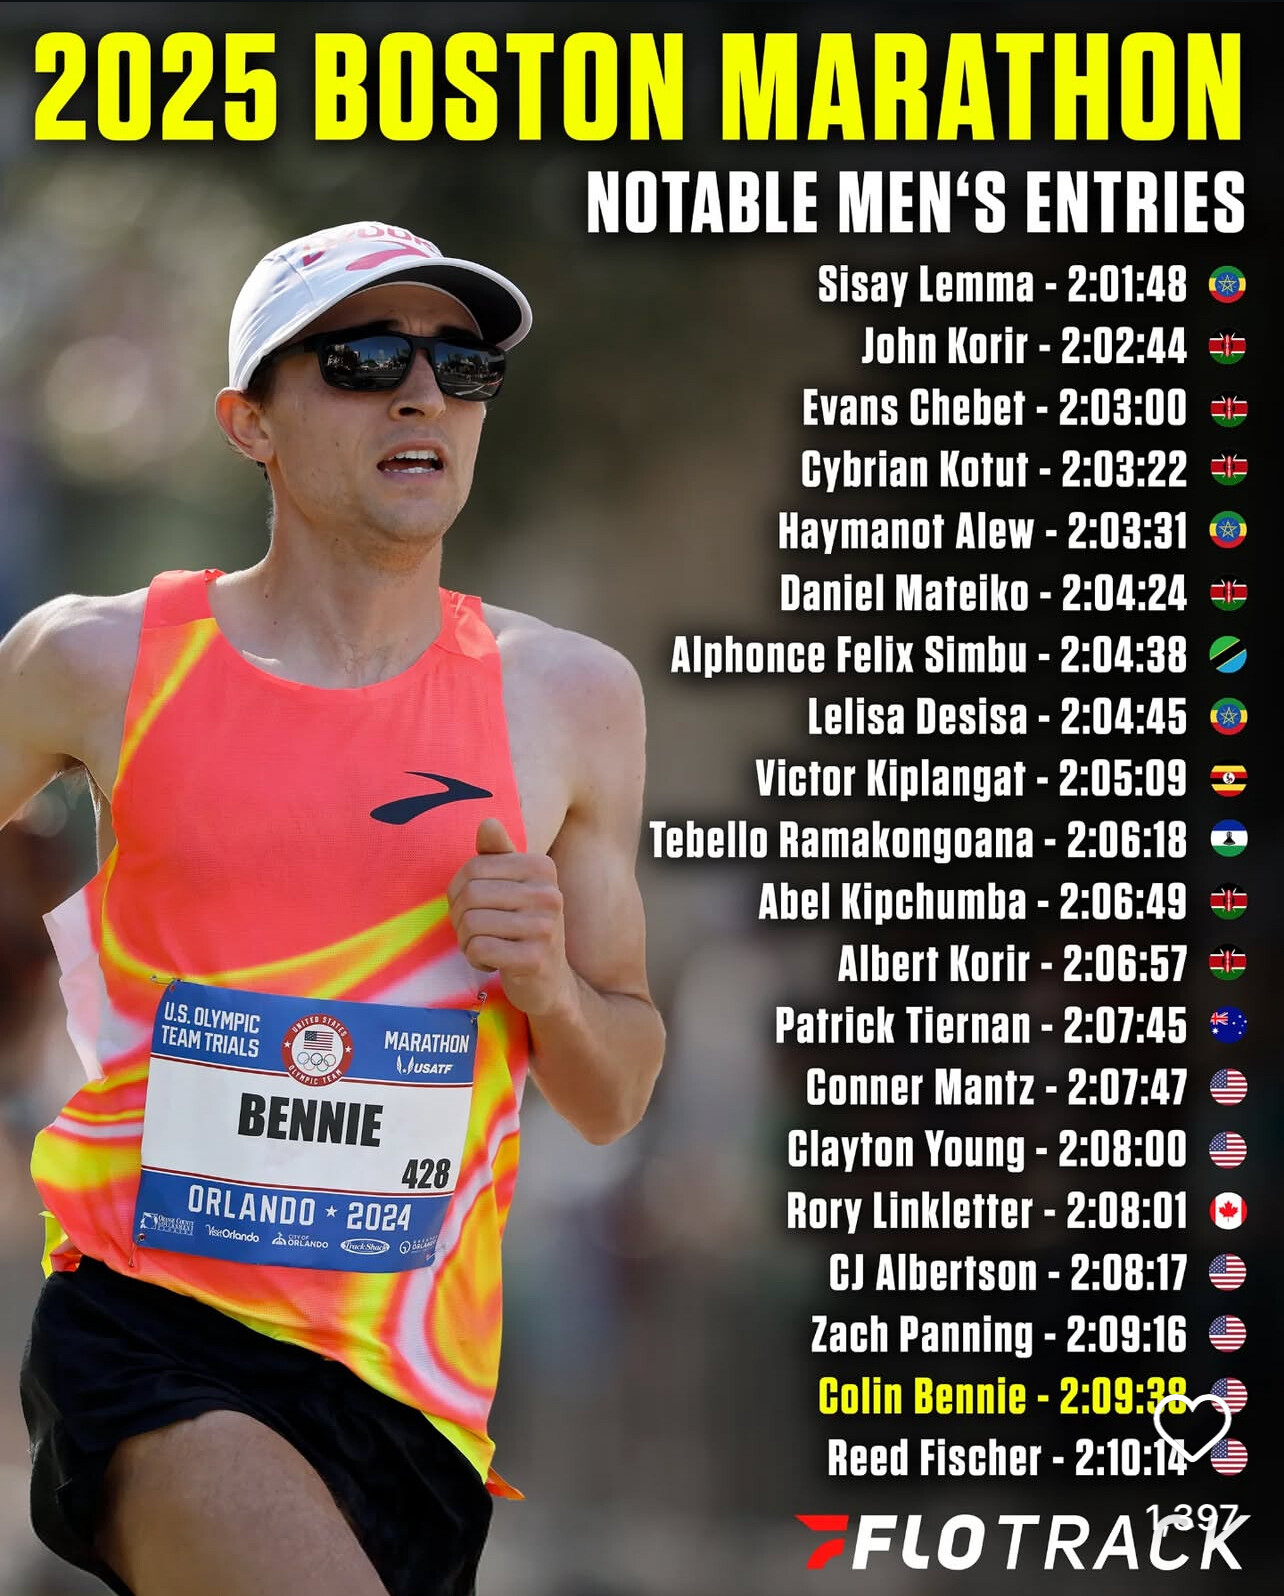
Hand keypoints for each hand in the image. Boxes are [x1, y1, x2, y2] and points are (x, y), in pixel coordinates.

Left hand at [447, 818, 575, 1017]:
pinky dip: (474, 959)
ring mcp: (545, 928)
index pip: (476, 866)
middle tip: (471, 930)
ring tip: (484, 946)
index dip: (458, 889)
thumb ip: (498, 854)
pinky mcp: (535, 959)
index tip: (469, 906)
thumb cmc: (523, 927)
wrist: (551, 982)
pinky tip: (492, 963)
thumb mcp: (513, 887)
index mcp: (543, 868)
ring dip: (466, 940)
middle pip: (471, 894)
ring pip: (471, 923)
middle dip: (459, 916)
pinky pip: (479, 949)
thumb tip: (487, 821)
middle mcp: (549, 894)